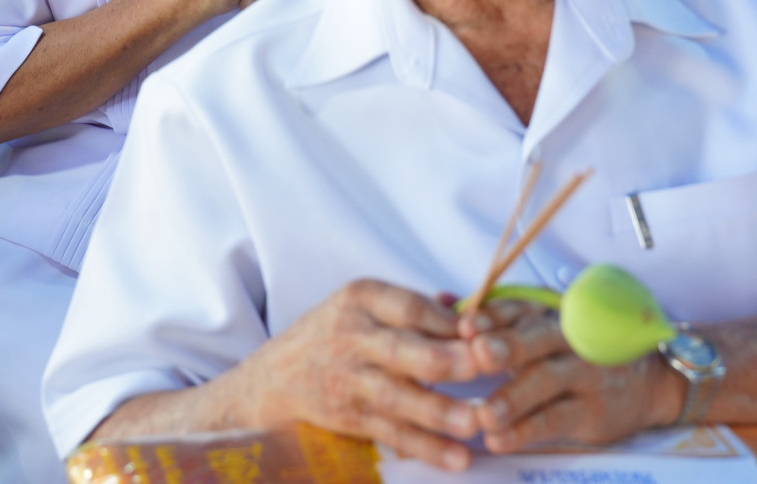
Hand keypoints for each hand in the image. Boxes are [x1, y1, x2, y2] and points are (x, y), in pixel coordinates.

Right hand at [224, 280, 483, 467]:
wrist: (272, 378)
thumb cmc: (334, 335)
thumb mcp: (364, 306)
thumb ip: (417, 306)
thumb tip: (471, 308)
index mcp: (361, 298)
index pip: (409, 306)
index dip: (448, 321)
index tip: (484, 333)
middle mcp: (351, 336)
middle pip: (402, 348)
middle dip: (443, 359)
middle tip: (480, 368)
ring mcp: (346, 379)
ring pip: (396, 396)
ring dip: (437, 411)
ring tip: (473, 422)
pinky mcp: (347, 417)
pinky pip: (390, 433)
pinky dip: (424, 447)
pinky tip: (455, 458)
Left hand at [463, 297, 679, 451]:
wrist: (645, 381)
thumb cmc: (573, 351)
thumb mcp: (540, 327)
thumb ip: (492, 317)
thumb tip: (440, 300)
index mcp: (548, 313)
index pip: (520, 308)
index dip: (493, 316)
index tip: (465, 324)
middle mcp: (568, 337)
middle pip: (537, 338)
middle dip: (507, 345)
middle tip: (478, 355)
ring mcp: (584, 373)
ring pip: (546, 381)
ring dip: (513, 397)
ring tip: (483, 414)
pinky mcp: (592, 410)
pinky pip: (555, 419)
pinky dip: (526, 430)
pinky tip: (500, 439)